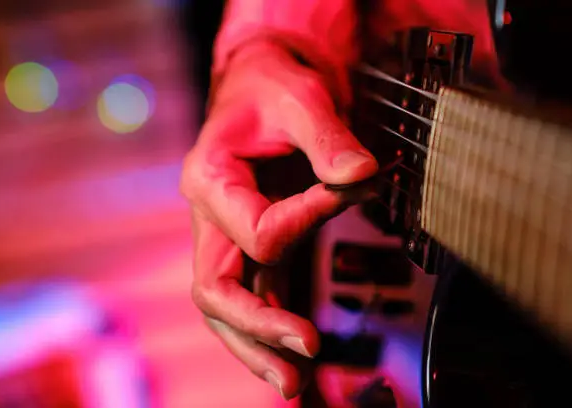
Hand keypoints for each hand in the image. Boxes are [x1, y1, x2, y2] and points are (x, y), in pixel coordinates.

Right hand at [180, 40, 377, 399]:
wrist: (260, 85)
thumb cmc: (271, 88)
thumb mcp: (299, 98)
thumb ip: (329, 137)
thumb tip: (363, 175)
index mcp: (209, 178)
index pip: (257, 230)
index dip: (309, 217)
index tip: (353, 187)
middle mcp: (210, 215)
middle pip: (215, 289)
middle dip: (258, 325)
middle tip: (305, 349)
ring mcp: (226, 235)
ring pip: (227, 305)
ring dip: (258, 344)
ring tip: (294, 384)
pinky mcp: (250, 244)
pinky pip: (252, 294)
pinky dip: (268, 328)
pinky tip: (292, 355)